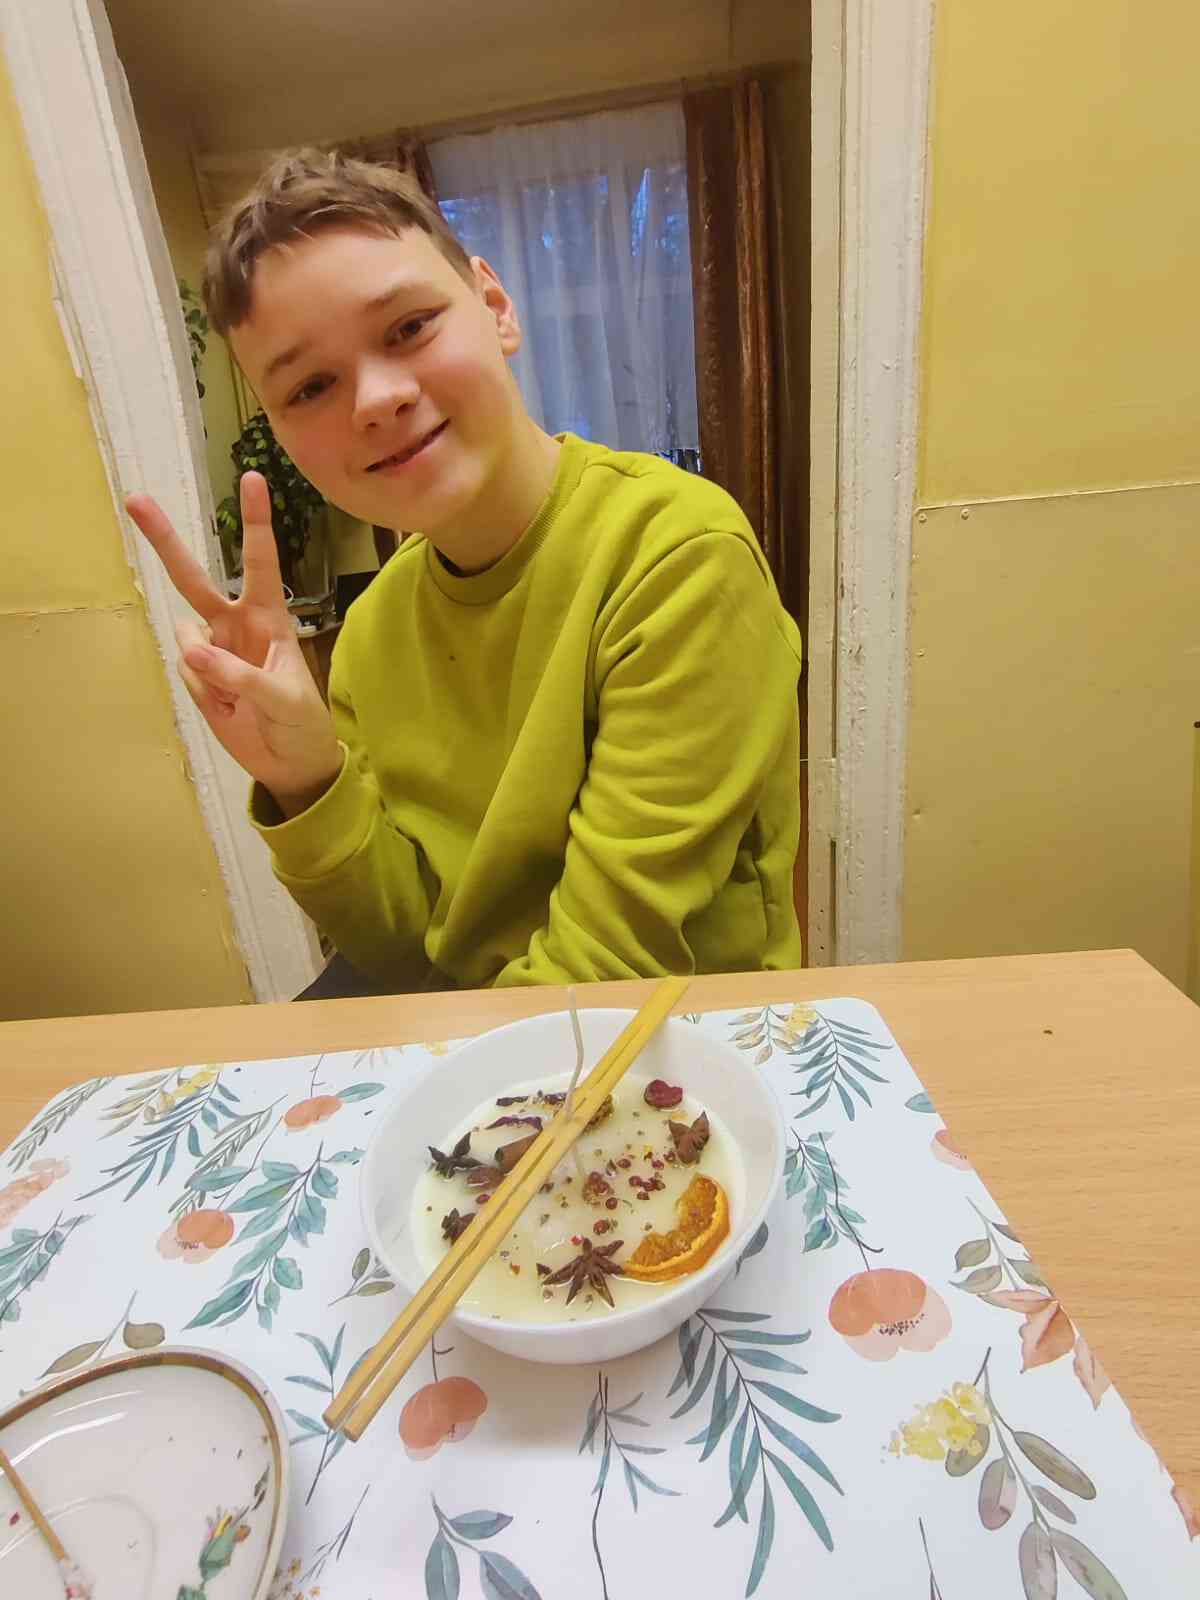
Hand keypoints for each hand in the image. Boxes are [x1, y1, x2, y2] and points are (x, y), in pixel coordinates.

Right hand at [126, 472, 342, 814]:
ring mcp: (213, 649)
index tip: (253, 478)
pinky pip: (186, 673)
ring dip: (205, 665)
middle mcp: (235, 623)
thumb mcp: (284, 700)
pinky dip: (203, 693)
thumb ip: (242, 676)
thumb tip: (196, 651)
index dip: (255, 521)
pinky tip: (228, 708)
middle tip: (135, 499)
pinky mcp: (198, 676)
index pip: (261, 560)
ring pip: (186, 639)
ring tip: (239, 697)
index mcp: (269, 616)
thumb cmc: (301, 722)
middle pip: (194, 578)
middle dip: (165, 541)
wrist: (290, 761)